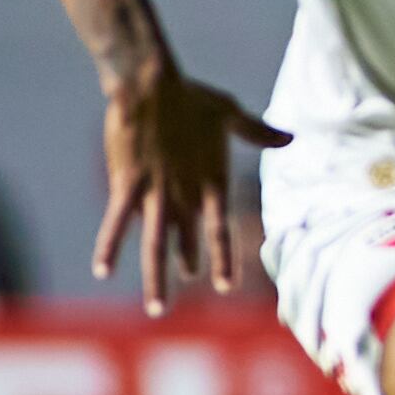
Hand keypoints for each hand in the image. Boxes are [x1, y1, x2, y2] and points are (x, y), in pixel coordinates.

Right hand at [95, 67, 286, 313]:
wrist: (151, 85)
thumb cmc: (190, 97)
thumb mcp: (230, 113)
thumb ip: (259, 132)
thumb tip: (291, 138)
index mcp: (210, 182)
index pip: (220, 229)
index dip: (224, 258)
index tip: (227, 285)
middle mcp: (186, 194)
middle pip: (187, 240)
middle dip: (187, 263)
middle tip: (187, 281)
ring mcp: (157, 193)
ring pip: (157, 245)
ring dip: (157, 278)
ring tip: (158, 309)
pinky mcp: (129, 184)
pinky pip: (117, 222)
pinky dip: (110, 247)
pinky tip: (103, 270)